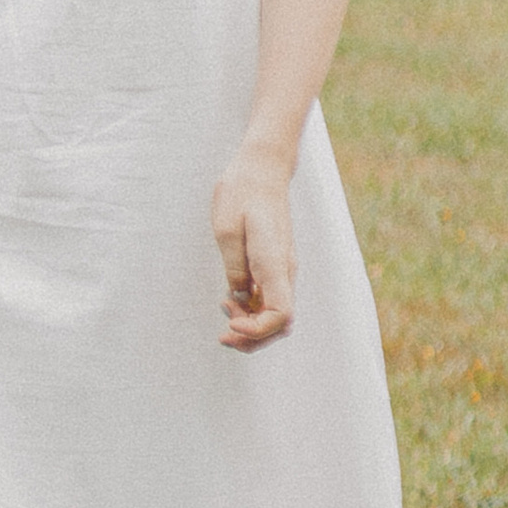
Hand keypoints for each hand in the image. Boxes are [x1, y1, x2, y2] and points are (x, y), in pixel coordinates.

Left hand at [212, 148, 296, 349]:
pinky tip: (231, 301)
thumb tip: (238, 295)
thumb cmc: (242, 193)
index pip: (280, 314)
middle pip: (281, 323)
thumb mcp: (226, 230)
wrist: (262, 169)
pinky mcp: (274, 266)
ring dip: (252, 325)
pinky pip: (270, 299)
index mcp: (275, 263)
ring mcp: (282, 270)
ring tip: (225, 315)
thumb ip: (233, 267)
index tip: (230, 325)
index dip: (257, 330)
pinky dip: (253, 310)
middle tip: (223, 337)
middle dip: (254, 338)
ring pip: (276, 314)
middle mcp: (285, 271)